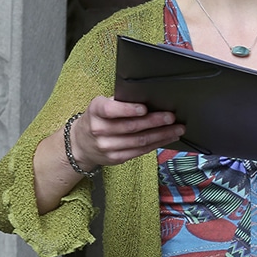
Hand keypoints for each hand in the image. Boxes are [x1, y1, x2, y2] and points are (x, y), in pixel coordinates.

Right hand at [67, 95, 184, 171]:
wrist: (80, 143)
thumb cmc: (97, 119)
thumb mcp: (101, 106)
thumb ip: (120, 102)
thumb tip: (150, 99)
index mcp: (95, 111)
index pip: (110, 110)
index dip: (128, 109)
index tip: (144, 108)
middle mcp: (99, 129)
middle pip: (131, 127)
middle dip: (154, 122)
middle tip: (171, 117)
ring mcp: (107, 146)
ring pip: (139, 141)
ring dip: (161, 135)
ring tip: (176, 129)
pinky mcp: (116, 158)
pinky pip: (140, 151)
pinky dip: (156, 144)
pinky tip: (167, 138)